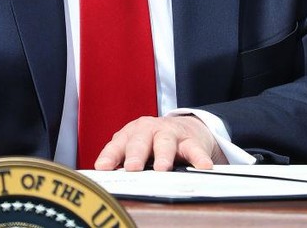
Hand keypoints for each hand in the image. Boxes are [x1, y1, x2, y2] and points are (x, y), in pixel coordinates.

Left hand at [94, 115, 227, 171]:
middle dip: (136, 154)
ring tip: (162, 168)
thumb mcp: (135, 147)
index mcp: (131, 134)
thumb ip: (122, 160)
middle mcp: (149, 130)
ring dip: (163, 155)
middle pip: (140, 141)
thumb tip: (107, 180)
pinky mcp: (190, 140)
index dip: (110, 156)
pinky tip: (203, 166)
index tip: (103, 167)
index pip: (117, 145)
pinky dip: (199, 157)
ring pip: (165, 142)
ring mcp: (170, 134)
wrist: (183, 126)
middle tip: (132, 167)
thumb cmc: (152, 141)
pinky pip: (194, 149)